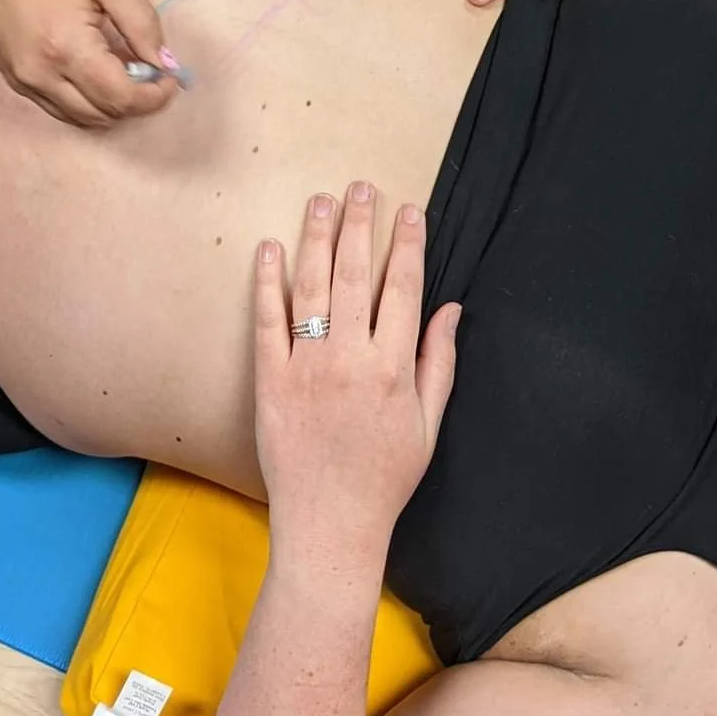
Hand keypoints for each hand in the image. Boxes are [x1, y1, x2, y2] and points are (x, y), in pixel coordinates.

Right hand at [0, 0, 181, 127]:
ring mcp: (24, 82)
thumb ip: (142, 21)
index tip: (170, 78)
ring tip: (122, 68)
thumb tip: (163, 62)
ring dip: (110, 104)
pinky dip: (85, 100)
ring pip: (81, 119)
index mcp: (67, 48)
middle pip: (103, 115)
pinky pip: (59, 108)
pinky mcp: (14, 82)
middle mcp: (41, 75)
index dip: (154, 97)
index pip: (121, 99)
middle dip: (136, 101)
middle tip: (150, 71)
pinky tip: (94, 70)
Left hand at [254, 186, 459, 563]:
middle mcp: (350, 360)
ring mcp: (306, 368)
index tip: (410, 211)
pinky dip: (266, 282)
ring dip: (316, 237)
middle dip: (360, 224)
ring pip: (310, 286)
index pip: (403, 289)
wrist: (330, 528)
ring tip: (320, 200)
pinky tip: (269, 249)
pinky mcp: (270, 381)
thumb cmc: (385, 479)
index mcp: (393, 369)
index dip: (408, 245)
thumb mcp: (428, 425)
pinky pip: (266, 321)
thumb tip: (450, 307)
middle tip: (360, 187)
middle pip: (354, 274)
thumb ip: (439, 363)